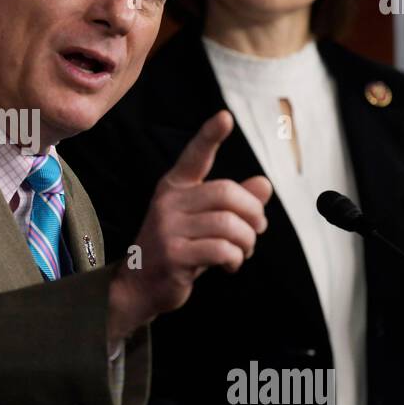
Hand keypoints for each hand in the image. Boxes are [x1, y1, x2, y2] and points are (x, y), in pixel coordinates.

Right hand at [108, 110, 272, 336]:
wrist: (139, 287)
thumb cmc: (176, 251)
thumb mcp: (204, 223)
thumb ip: (233, 204)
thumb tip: (264, 184)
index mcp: (174, 188)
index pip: (195, 157)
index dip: (210, 136)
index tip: (225, 117)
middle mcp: (168, 202)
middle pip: (226, 193)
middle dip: (253, 213)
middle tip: (258, 229)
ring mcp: (168, 228)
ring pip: (228, 224)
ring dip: (247, 241)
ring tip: (243, 251)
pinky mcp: (173, 254)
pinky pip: (221, 250)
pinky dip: (235, 258)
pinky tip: (230, 265)